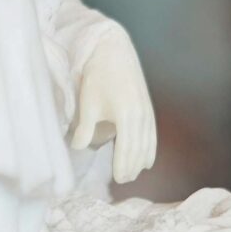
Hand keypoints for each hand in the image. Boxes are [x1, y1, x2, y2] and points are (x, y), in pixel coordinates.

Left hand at [69, 27, 156, 183]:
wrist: (114, 51)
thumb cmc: (98, 77)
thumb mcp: (88, 103)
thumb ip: (84, 128)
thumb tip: (78, 148)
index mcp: (126, 116)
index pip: (126, 149)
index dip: (123, 166)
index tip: (118, 179)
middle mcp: (141, 116)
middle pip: (139, 149)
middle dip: (132, 166)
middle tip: (123, 180)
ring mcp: (147, 112)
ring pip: (147, 143)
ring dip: (141, 160)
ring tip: (132, 173)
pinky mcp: (148, 108)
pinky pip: (152, 135)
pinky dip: (150, 149)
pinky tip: (146, 159)